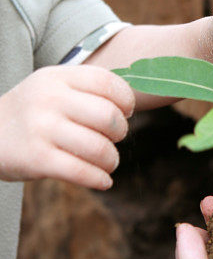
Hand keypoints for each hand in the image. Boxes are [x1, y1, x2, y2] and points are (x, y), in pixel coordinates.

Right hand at [0, 65, 134, 188]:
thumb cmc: (34, 112)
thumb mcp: (53, 87)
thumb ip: (88, 90)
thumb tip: (133, 104)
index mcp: (58, 78)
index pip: (107, 82)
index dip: (126, 100)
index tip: (126, 112)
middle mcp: (49, 99)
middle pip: (108, 116)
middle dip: (120, 132)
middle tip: (114, 138)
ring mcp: (41, 129)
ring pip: (99, 148)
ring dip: (112, 160)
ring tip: (109, 162)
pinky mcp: (36, 159)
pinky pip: (81, 172)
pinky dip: (99, 179)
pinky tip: (103, 180)